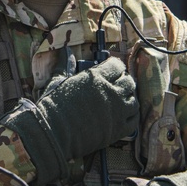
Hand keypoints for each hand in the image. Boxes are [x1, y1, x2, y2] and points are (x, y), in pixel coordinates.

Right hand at [4, 58, 138, 184]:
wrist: (53, 133)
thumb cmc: (53, 106)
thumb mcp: (58, 81)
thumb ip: (66, 65)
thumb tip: (65, 52)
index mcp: (96, 78)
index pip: (116, 66)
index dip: (115, 67)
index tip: (112, 70)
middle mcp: (110, 93)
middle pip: (128, 82)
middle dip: (124, 81)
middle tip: (118, 84)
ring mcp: (116, 112)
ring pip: (133, 101)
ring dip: (129, 98)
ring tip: (121, 100)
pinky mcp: (117, 130)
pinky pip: (133, 121)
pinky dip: (131, 117)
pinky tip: (125, 115)